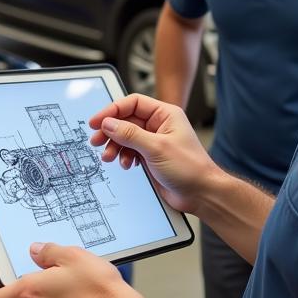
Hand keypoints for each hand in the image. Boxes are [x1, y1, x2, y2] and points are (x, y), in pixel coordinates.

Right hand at [87, 93, 214, 212]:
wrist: (201, 193)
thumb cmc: (191, 168)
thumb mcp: (156, 148)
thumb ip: (130, 134)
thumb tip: (109, 123)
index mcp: (165, 114)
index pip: (133, 103)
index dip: (113, 110)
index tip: (97, 121)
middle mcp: (159, 125)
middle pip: (126, 120)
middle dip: (110, 131)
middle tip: (96, 141)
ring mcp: (154, 141)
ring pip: (125, 137)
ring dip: (115, 146)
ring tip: (109, 157)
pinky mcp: (151, 156)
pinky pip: (130, 151)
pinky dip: (124, 156)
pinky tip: (127, 165)